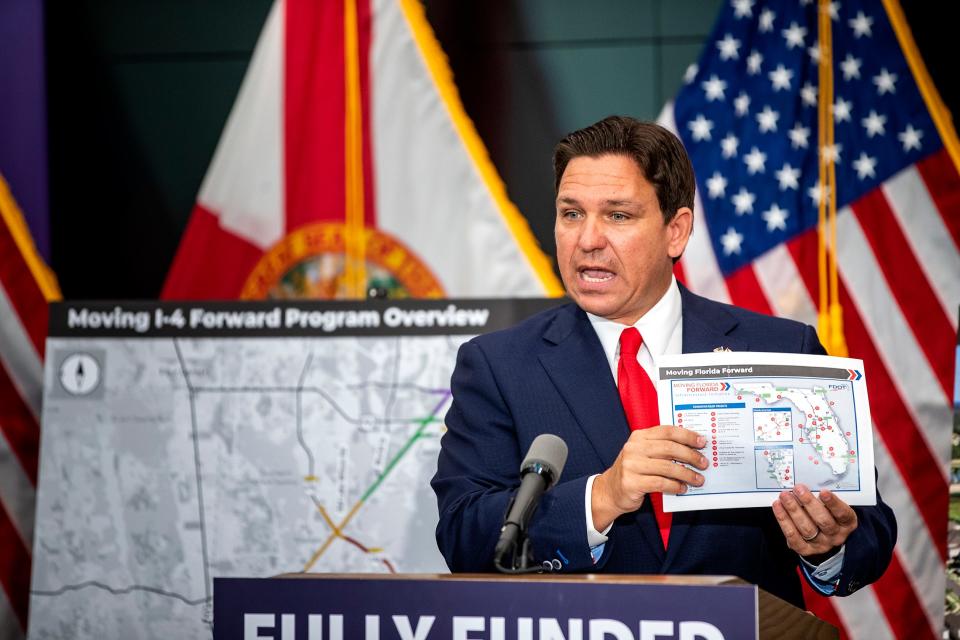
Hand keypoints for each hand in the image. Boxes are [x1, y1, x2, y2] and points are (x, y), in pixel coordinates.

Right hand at [591, 426, 707, 530]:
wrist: (610, 490)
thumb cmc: (634, 471)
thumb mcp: (643, 454)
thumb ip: (662, 448)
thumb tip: (693, 449)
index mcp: (638, 437)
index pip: (667, 431)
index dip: (687, 435)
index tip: (702, 442)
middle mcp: (633, 448)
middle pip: (669, 448)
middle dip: (691, 456)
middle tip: (704, 463)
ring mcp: (631, 465)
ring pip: (667, 467)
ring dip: (687, 474)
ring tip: (698, 479)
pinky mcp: (632, 482)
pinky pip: (660, 483)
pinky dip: (675, 486)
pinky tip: (682, 488)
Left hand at [772, 484, 857, 558]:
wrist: (824, 539)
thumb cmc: (828, 516)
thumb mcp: (833, 507)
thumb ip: (823, 499)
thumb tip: (807, 486)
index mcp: (847, 523)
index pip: (842, 514)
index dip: (833, 503)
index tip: (823, 492)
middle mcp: (835, 536)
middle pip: (823, 521)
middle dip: (809, 503)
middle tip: (798, 489)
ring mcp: (820, 544)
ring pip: (807, 528)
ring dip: (793, 510)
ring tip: (785, 496)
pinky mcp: (805, 549)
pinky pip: (793, 536)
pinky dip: (784, 520)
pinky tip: (778, 507)